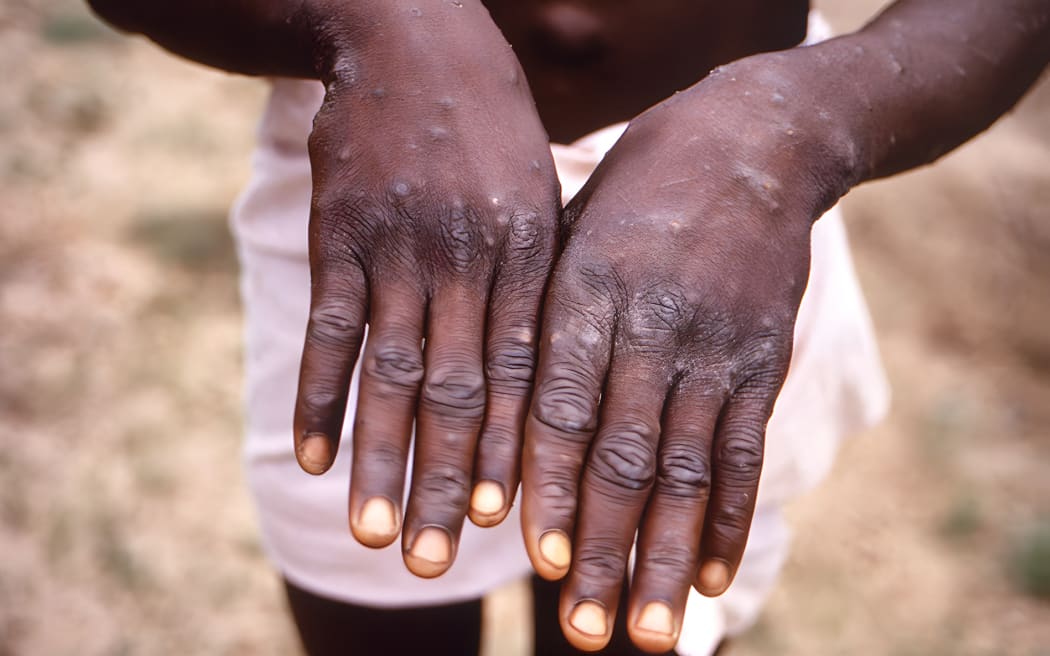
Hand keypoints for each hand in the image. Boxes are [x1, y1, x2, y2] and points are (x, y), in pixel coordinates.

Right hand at [292, 2, 559, 577]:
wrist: (415, 41)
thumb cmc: (491, 131)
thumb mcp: (540, 194)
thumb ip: (540, 282)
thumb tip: (547, 378)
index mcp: (529, 255)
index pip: (524, 374)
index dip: (515, 453)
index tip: (509, 525)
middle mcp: (467, 259)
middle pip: (459, 391)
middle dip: (449, 481)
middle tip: (439, 561)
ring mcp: (399, 248)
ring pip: (390, 373)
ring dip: (381, 459)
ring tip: (375, 533)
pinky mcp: (341, 235)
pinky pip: (329, 329)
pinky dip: (318, 395)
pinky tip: (310, 456)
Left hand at [521, 55, 854, 650]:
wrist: (752, 142)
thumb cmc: (636, 191)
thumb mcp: (572, 228)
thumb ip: (540, 315)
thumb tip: (493, 415)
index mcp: (586, 288)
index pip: (560, 404)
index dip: (548, 484)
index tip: (535, 559)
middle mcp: (651, 323)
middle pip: (623, 454)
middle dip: (602, 548)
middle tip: (584, 632)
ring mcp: (714, 345)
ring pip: (686, 468)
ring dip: (663, 556)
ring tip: (646, 632)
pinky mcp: (761, 359)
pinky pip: (744, 449)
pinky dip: (727, 517)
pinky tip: (709, 576)